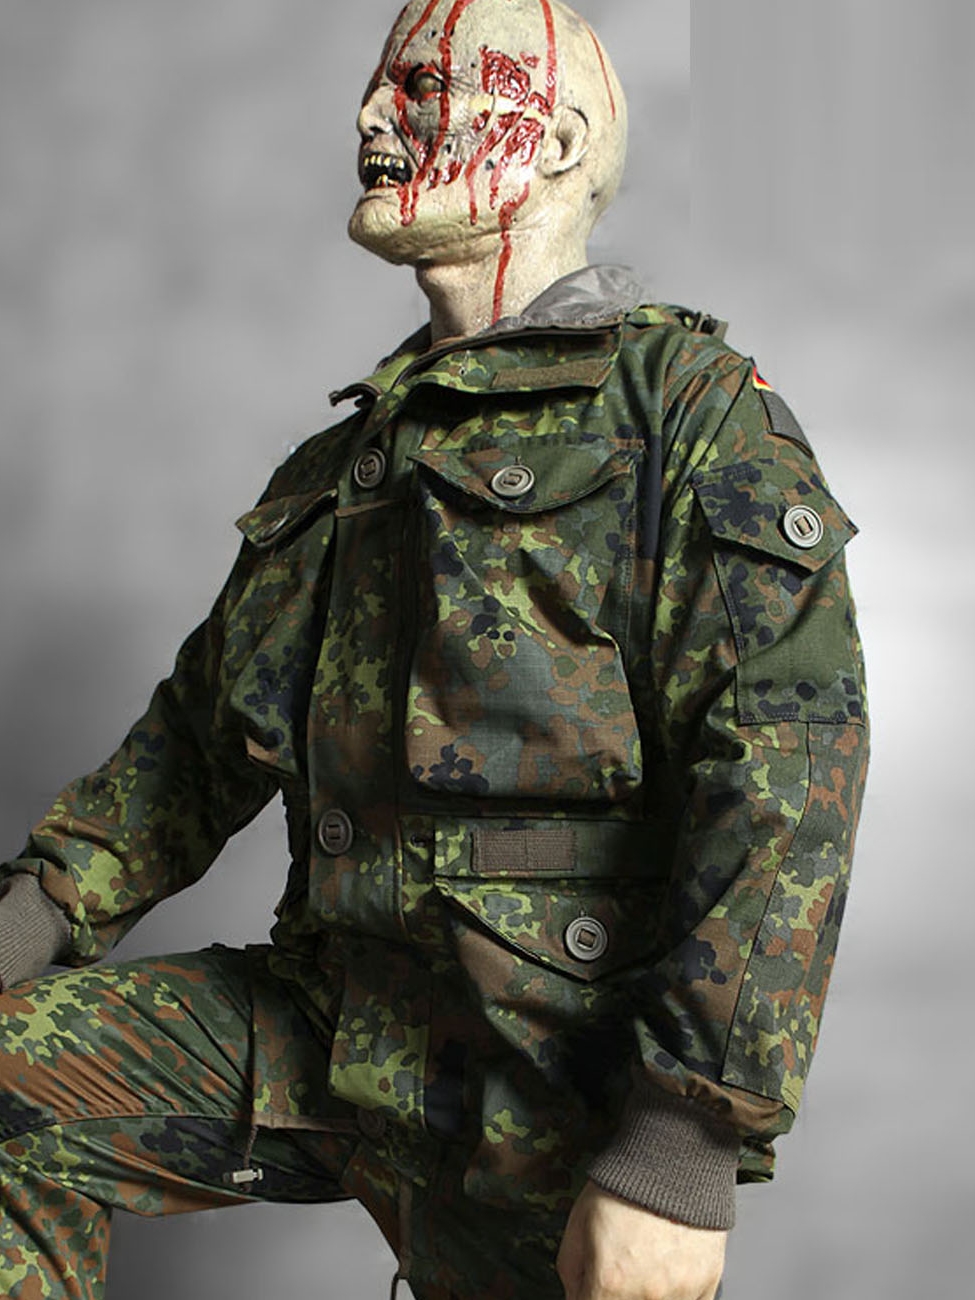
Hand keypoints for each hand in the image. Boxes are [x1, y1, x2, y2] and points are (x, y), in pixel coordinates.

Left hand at [556, 1180, 726, 1299]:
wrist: (672, 1156)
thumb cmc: (626, 1183)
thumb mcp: (578, 1222)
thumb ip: (571, 1270)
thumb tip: (577, 1294)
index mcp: (611, 1282)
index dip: (587, 1296)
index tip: (591, 1287)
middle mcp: (648, 1295)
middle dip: (615, 1293)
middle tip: (619, 1267)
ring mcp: (681, 1292)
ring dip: (645, 1293)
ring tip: (644, 1261)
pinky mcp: (708, 1283)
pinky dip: (675, 1292)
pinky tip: (666, 1266)